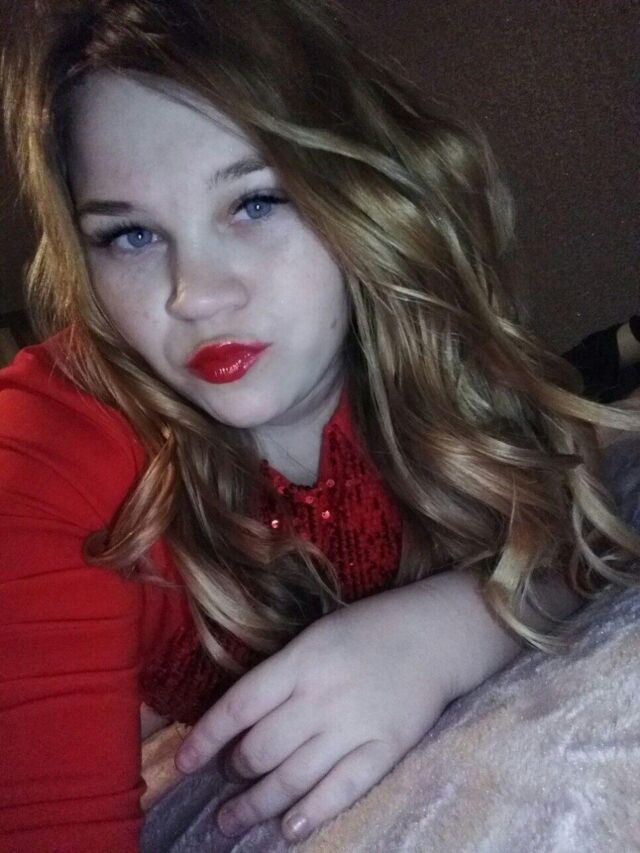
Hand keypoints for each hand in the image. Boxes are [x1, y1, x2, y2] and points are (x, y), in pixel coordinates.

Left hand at [174, 580, 455, 842]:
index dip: (205, 739)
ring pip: (291, 779)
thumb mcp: (315, 636)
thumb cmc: (367, 630)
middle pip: (260, 749)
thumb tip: (239, 720)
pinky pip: (340, 791)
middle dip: (234, 771)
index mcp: (300, 660)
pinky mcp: (385, 749)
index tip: (183, 763)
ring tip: (232, 820)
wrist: (435, 633)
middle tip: (228, 778)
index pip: (238, 706)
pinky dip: (310, 814)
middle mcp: (321, 696)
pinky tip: (287, 828)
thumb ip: (280, 674)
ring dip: (255, 806)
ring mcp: (354, 725)